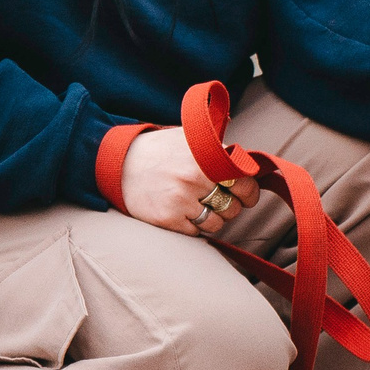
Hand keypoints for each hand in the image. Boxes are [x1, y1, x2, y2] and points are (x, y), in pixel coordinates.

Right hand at [119, 126, 261, 235]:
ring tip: (201, 207)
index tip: (246, 196)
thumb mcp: (190, 137)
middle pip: (232, 207)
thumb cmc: (160, 150)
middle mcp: (195, 178)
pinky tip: (184, 213)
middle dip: (231, 207)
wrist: (120, 163)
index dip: (249, 193)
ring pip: (216, 223)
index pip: (243, 183)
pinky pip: (196, 232)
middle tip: (221, 202)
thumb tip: (246, 160)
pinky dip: (194, 226)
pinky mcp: (167, 218)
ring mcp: (181, 200)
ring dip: (213, 219)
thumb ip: (219, 146)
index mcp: (206, 156)